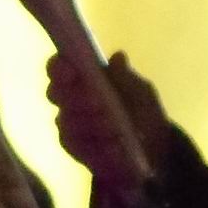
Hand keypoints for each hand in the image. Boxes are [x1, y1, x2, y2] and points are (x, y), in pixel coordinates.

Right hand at [45, 52, 171, 194]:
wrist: (153, 150)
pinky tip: (116, 146)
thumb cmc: (143, 113)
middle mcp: (69, 99)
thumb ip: (126, 78)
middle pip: (54, 93)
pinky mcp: (74, 149)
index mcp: (82, 77)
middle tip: (99, 102)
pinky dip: (98, 145)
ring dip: (92, 123)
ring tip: (116, 129)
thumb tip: (118, 57)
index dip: (59, 68)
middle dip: (75, 97)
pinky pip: (76, 146)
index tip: (72, 72)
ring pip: (65, 121)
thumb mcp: (141, 93)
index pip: (57, 67)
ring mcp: (68, 125)